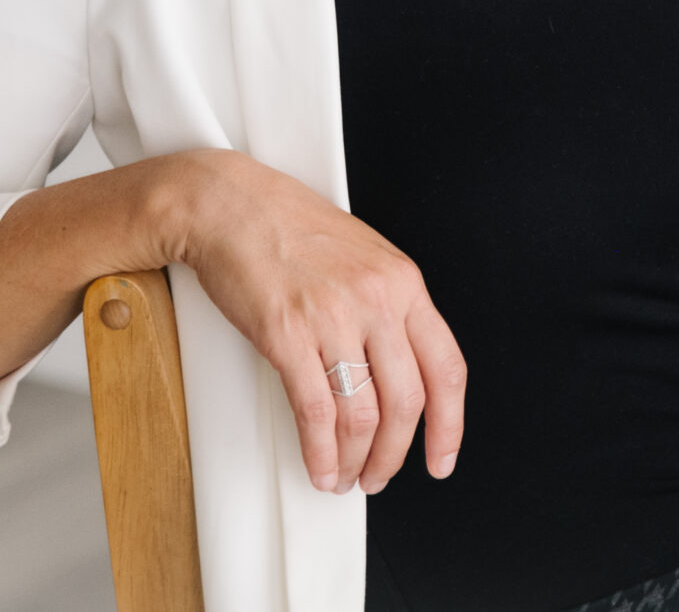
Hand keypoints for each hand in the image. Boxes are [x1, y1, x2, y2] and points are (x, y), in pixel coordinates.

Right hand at [168, 149, 465, 495]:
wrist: (228, 204)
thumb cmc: (288, 226)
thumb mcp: (363, 256)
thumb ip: (388, 307)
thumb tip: (400, 372)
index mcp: (403, 282)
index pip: (447, 368)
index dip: (449, 425)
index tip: (442, 456)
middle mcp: (376, 299)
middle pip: (406, 403)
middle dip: (394, 454)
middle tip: (379, 474)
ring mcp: (333, 317)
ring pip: (362, 416)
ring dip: (353, 460)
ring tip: (343, 474)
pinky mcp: (286, 334)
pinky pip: (315, 412)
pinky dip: (318, 452)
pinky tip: (317, 465)